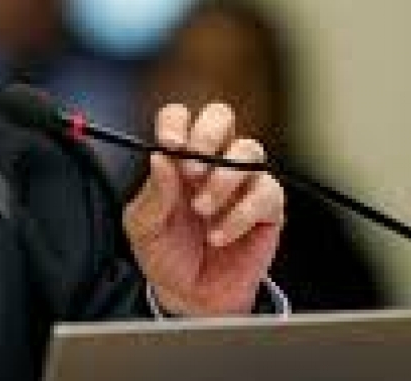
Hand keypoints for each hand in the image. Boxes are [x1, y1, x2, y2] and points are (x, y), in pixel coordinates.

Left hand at [123, 102, 284, 315]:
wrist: (188, 295)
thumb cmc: (165, 253)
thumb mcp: (143, 227)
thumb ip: (152, 194)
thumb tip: (160, 159)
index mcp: (177, 158)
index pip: (179, 117)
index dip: (176, 123)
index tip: (169, 144)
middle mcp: (211, 162)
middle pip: (221, 116)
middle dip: (207, 135)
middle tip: (192, 170)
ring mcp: (242, 182)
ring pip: (248, 149)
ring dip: (223, 179)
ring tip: (202, 210)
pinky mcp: (267, 208)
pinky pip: (266, 193)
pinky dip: (239, 215)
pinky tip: (219, 235)